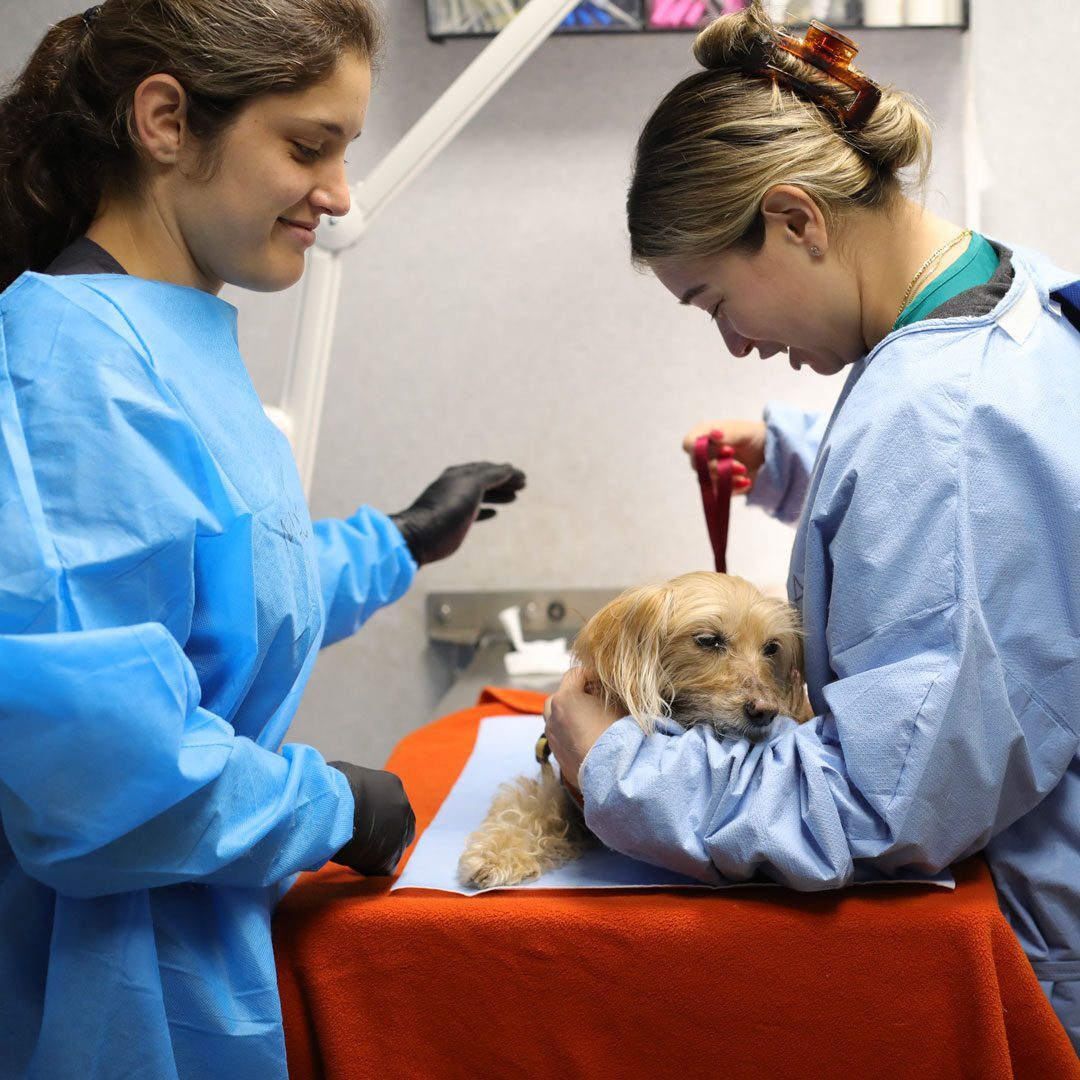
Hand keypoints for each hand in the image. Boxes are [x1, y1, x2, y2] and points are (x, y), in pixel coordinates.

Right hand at [328, 762, 415, 875]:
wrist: (332, 809)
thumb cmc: (331, 788)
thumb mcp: (348, 776)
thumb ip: (357, 786)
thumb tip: (345, 790)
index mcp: (392, 786)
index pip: (392, 804)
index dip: (380, 815)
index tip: (366, 821)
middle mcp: (402, 807)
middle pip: (401, 826)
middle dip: (387, 833)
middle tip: (366, 839)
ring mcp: (400, 833)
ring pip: (395, 848)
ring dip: (379, 850)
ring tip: (355, 850)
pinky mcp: (390, 858)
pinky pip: (383, 867)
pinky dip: (370, 866)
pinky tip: (353, 860)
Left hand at [390, 462, 525, 566]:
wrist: (424, 535)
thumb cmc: (448, 508)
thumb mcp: (472, 485)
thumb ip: (491, 475)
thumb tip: (508, 467)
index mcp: (459, 474)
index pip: (487, 468)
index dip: (506, 472)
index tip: (523, 477)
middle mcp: (456, 486)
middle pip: (485, 480)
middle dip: (504, 482)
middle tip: (523, 486)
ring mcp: (454, 504)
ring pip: (481, 496)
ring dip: (498, 495)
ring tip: (514, 498)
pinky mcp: (453, 521)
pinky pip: (473, 512)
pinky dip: (486, 510)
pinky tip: (495, 513)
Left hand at [542, 667, 620, 790]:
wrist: (613, 773)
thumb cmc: (617, 735)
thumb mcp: (617, 704)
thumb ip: (605, 691)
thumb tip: (601, 688)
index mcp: (565, 698)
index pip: (575, 674)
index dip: (591, 674)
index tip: (603, 680)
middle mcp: (552, 716)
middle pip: (560, 695)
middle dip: (576, 693)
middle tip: (595, 698)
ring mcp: (552, 736)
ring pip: (556, 717)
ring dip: (569, 714)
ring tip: (590, 719)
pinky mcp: (556, 755)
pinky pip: (559, 736)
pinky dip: (569, 732)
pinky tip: (587, 737)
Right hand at [682, 420, 765, 494]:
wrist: (766, 450)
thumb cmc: (751, 435)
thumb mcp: (743, 432)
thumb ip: (728, 434)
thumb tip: (715, 434)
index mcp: (703, 436)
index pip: (688, 443)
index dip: (700, 449)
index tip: (727, 450)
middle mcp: (702, 454)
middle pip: (698, 466)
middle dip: (719, 467)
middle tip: (741, 466)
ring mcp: (709, 471)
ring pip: (708, 480)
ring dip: (728, 479)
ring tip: (745, 472)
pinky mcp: (719, 485)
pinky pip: (720, 492)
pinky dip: (734, 488)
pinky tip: (747, 481)